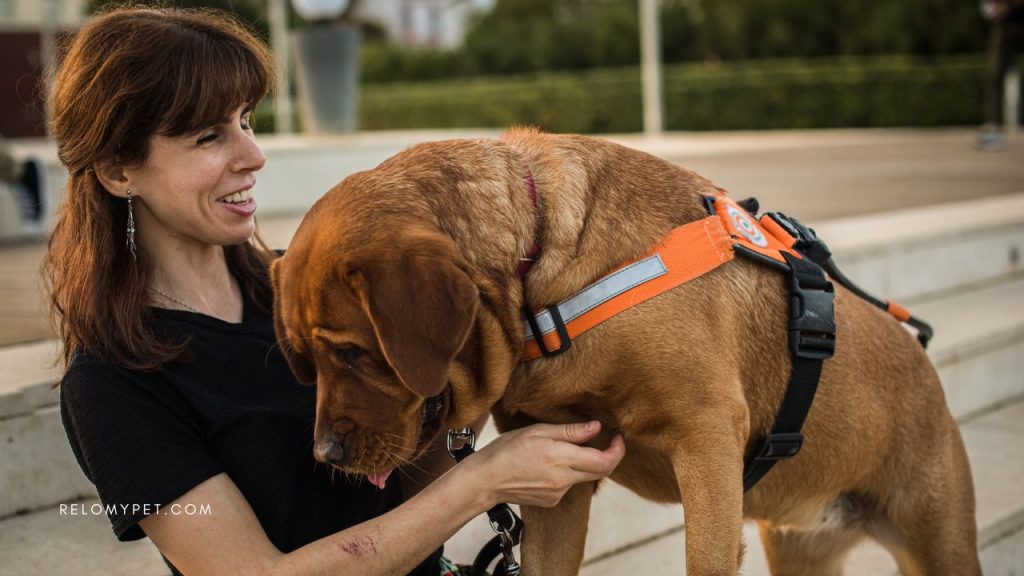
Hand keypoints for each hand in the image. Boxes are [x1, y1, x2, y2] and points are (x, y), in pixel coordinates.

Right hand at [464, 421, 625, 508]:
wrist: (486, 480)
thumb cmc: (507, 450)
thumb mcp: (537, 432)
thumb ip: (570, 432)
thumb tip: (597, 428)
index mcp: (561, 459)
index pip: (604, 461)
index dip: (617, 450)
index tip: (617, 438)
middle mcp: (564, 480)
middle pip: (601, 472)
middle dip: (608, 456)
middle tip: (607, 441)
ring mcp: (558, 493)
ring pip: (583, 477)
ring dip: (583, 463)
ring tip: (561, 449)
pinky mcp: (552, 501)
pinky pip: (569, 485)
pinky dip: (567, 473)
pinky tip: (547, 465)